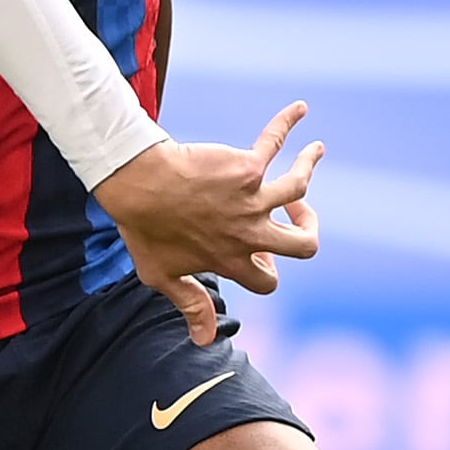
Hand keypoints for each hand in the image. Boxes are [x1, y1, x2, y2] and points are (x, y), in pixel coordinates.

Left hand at [94, 102, 323, 345]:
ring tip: (315, 153)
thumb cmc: (144, 228)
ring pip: (298, 190)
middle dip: (308, 232)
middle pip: (303, 244)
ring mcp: (251, 200)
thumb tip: (204, 341)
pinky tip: (298, 109)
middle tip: (300, 216)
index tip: (258, 257)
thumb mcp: (161, 275)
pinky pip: (273, 142)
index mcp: (231, 259)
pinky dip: (287, 123)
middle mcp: (249, 232)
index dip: (267, 271)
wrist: (135, 184)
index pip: (268, 279)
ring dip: (309, 168)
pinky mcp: (246, 168)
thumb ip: (191, 304)